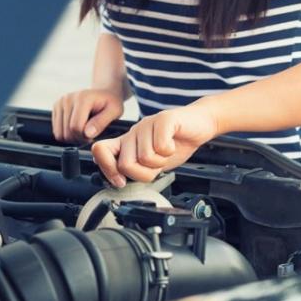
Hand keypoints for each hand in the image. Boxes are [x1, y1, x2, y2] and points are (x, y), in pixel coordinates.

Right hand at [52, 88, 124, 142]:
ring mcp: (60, 102)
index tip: (94, 136)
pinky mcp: (56, 107)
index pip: (76, 127)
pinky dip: (66, 134)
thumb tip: (88, 134)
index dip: (85, 138)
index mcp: (83, 98)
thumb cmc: (111, 104)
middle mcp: (68, 98)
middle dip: (79, 139)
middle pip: (67, 132)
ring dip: (72, 138)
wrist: (104, 94)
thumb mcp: (114, 112)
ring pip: (59, 133)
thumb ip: (101, 122)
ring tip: (84, 132)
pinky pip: (56, 131)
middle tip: (90, 135)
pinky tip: (77, 128)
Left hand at [91, 102, 218, 186]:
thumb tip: (119, 181)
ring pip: (145, 157)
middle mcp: (133, 132)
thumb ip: (137, 171)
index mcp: (127, 143)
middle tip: (157, 164)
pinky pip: (160, 146)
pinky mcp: (163, 119)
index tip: (122, 181)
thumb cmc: (176, 143)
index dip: (107, 169)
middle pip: (125, 164)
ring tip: (167, 152)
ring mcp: (146, 124)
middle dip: (145, 172)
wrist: (200, 125)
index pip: (100, 150)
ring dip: (161, 161)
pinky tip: (173, 144)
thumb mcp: (153, 164)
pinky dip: (170, 151)